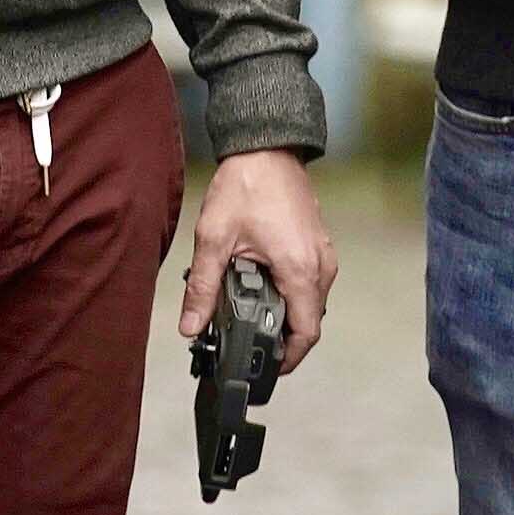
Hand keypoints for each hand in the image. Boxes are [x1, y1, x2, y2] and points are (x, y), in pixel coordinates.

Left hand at [182, 150, 336, 372]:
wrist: (267, 146)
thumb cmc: (247, 185)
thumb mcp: (214, 239)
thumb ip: (202, 287)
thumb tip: (190, 326)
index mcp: (300, 270)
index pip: (306, 333)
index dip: (287, 359)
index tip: (265, 368)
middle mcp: (320, 266)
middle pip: (309, 322)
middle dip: (280, 338)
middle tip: (246, 342)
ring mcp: (323, 254)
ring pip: (310, 303)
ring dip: (285, 315)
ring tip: (248, 315)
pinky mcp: (318, 245)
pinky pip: (310, 283)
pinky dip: (290, 294)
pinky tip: (260, 288)